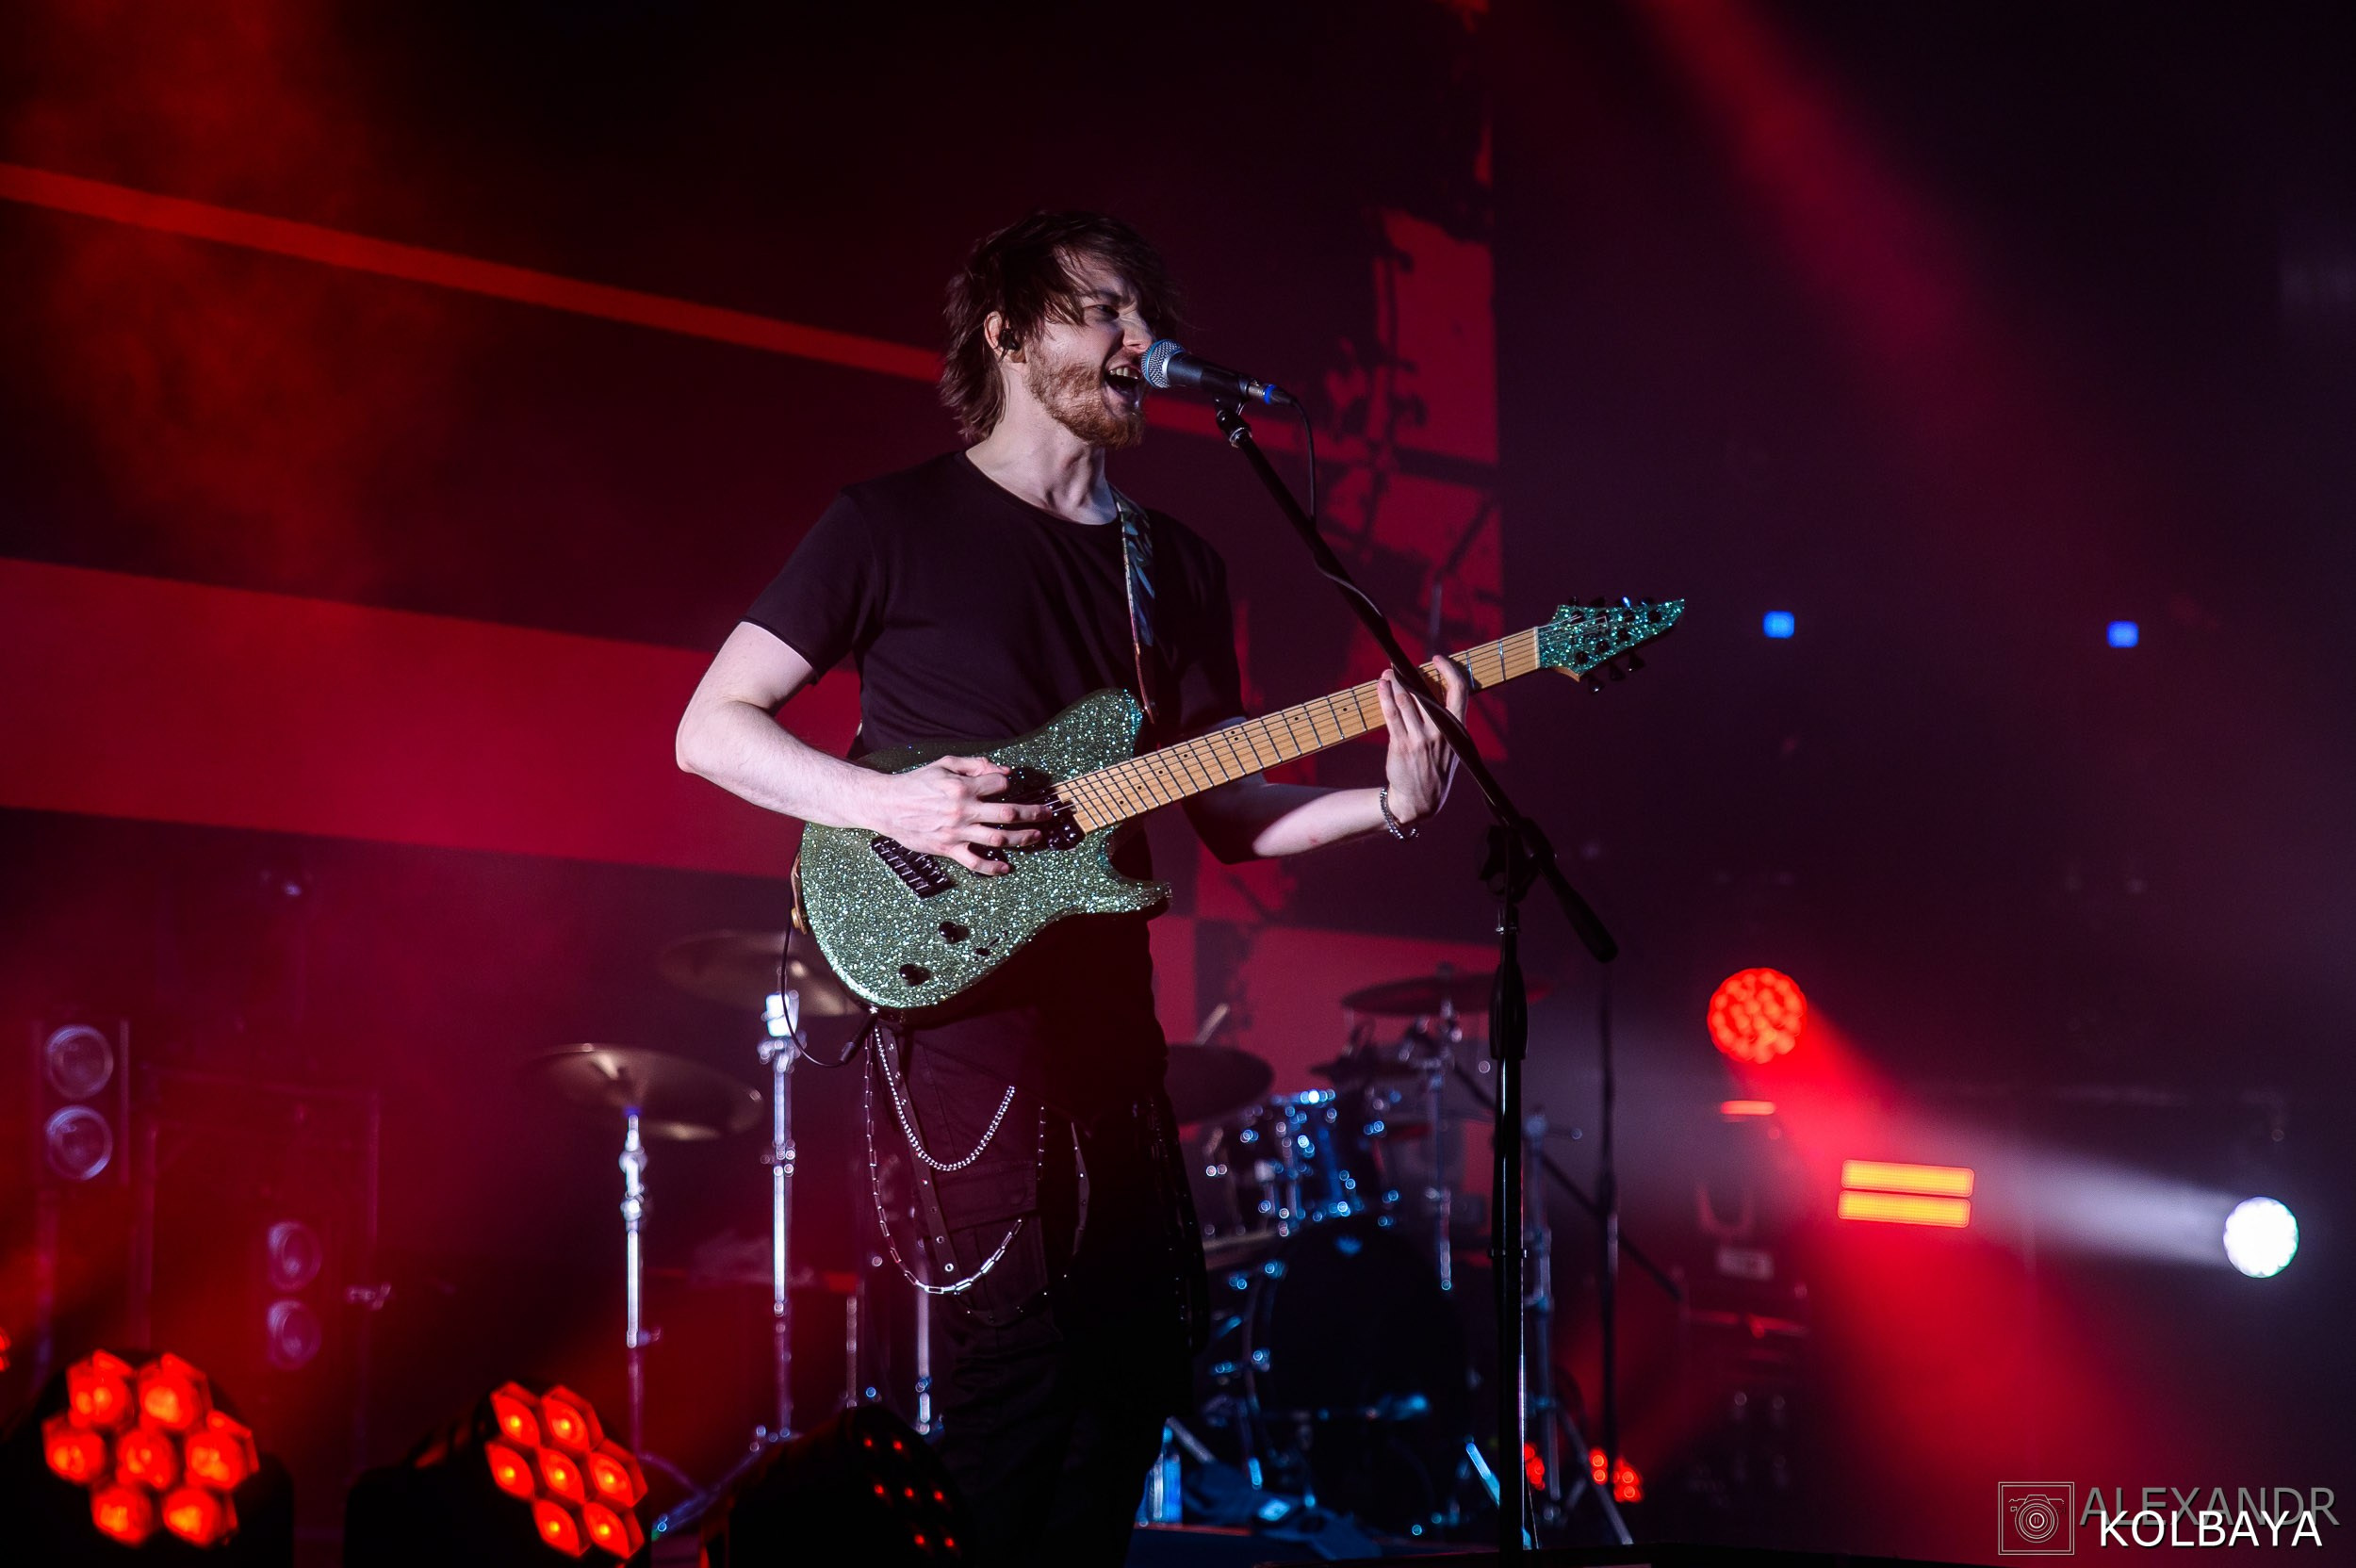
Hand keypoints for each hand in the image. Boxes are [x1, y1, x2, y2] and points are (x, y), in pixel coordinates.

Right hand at [868, 755, 1050, 875]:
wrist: (887, 805)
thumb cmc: (916, 783)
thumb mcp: (944, 764)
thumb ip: (974, 765)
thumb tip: (1002, 770)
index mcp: (962, 788)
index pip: (999, 785)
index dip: (1007, 783)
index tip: (1008, 785)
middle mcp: (963, 811)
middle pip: (1008, 813)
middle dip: (1033, 813)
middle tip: (1047, 813)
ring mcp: (957, 832)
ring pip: (998, 838)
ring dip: (1022, 838)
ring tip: (1036, 836)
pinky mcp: (948, 849)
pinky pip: (975, 862)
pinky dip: (993, 868)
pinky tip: (1006, 867)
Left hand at [1376, 658, 1470, 827]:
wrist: (1420, 801)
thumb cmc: (1436, 769)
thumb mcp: (1453, 747)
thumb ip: (1446, 721)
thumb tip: (1432, 690)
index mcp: (1457, 730)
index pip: (1459, 691)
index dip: (1449, 670)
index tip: (1436, 659)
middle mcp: (1440, 733)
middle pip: (1424, 692)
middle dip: (1408, 674)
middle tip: (1399, 665)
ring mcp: (1420, 739)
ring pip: (1405, 699)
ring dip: (1394, 682)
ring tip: (1387, 675)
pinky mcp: (1401, 745)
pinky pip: (1391, 713)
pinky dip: (1384, 696)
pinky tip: (1381, 686)